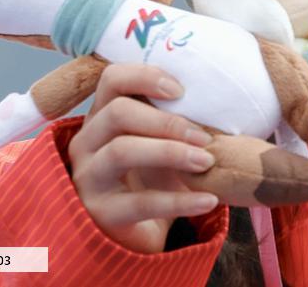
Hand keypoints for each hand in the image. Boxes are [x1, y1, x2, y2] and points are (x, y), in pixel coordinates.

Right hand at [67, 64, 219, 252]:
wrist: (139, 230)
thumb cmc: (153, 175)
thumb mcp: (161, 141)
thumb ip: (175, 117)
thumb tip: (219, 100)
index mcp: (102, 115)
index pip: (112, 79)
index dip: (145, 77)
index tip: (181, 91)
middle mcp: (87, 142)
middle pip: (118, 112)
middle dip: (166, 121)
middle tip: (204, 136)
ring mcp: (89, 177)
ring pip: (121, 151)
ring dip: (170, 152)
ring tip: (206, 162)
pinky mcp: (101, 212)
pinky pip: (139, 203)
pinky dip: (179, 200)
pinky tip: (208, 200)